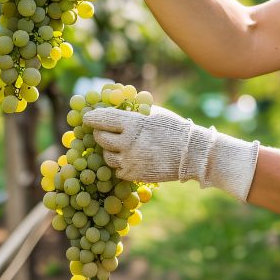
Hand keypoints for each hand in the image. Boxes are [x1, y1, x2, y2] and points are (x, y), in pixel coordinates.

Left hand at [85, 105, 259, 202]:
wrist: (191, 153)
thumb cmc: (174, 128)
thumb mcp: (154, 112)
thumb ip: (133, 110)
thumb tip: (113, 103)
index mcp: (132, 123)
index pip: (101, 119)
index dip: (91, 117)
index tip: (87, 117)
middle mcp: (127, 142)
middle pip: (100, 138)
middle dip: (99, 133)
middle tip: (102, 131)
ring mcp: (129, 161)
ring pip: (106, 156)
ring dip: (109, 150)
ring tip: (118, 146)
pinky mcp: (134, 175)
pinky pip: (117, 170)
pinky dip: (120, 164)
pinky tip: (128, 158)